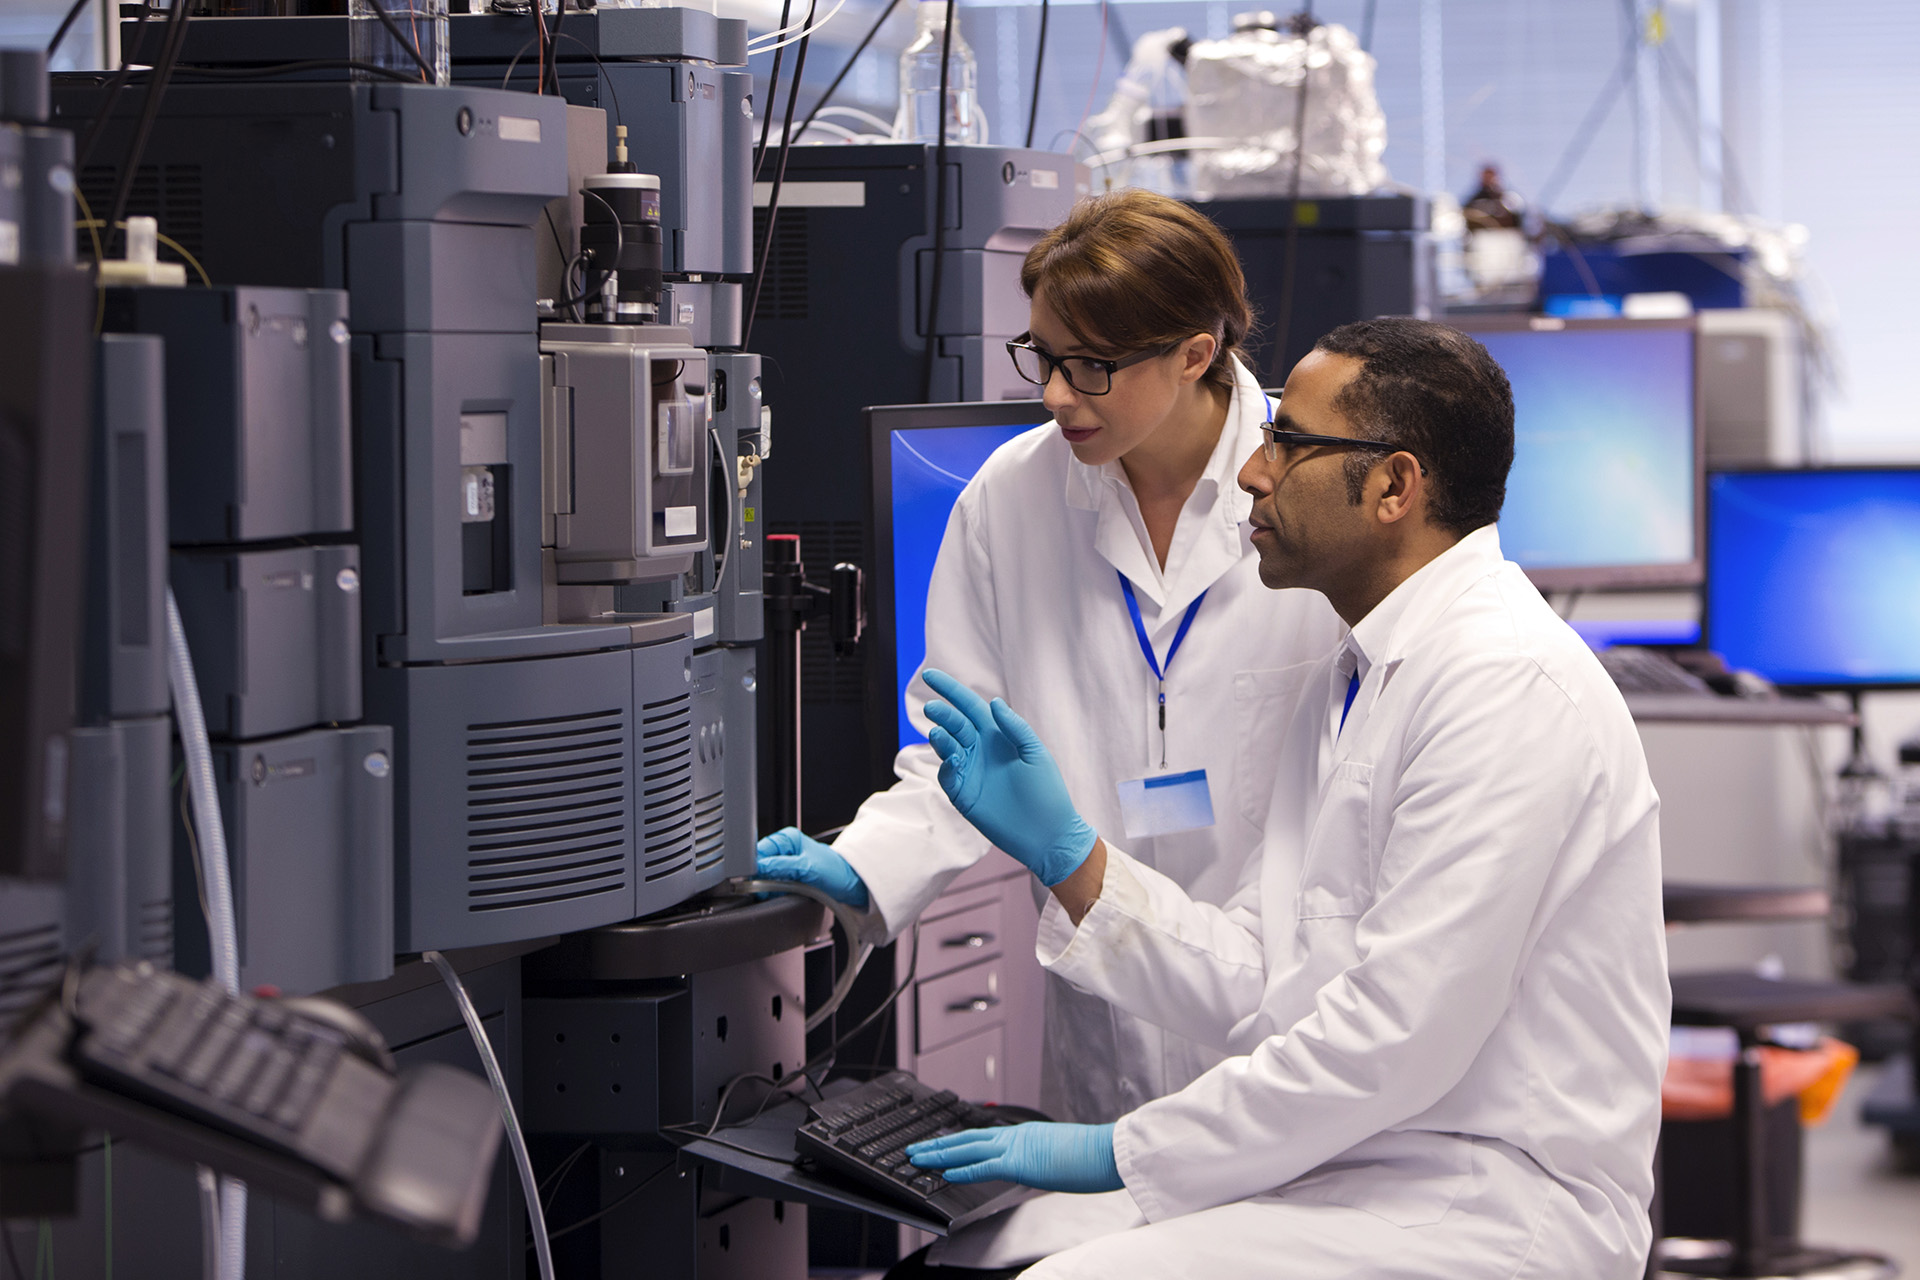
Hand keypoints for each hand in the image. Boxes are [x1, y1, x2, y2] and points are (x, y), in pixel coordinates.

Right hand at [754, 828, 868, 909]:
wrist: (851, 886)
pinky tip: (783, 895)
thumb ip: (780, 866)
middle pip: (759, 865)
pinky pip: (772, 886)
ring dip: (768, 887)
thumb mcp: (806, 868)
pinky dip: (774, 893)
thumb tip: (758, 868)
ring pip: (764, 878)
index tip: (753, 879)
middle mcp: (784, 849)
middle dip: (761, 878)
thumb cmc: (835, 871)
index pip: (759, 850)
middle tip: (769, 888)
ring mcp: (785, 864)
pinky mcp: (788, 878)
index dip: (754, 865)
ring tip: (784, 890)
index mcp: (787, 838)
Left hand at [906, 1122, 1121, 1194]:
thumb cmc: (1093, 1155)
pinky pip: (985, 1166)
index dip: (959, 1142)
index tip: (941, 1146)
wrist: (1109, 1150)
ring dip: (940, 1153)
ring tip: (918, 1158)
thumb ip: (1044, 1158)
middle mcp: (1017, 1136)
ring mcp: (1018, 1147)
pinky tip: (944, 1172)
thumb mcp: (1061, 1154)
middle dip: (939, 1145)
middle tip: (916, 1149)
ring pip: (968, 1148)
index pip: (984, 1138)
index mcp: (1026, 1134)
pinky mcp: (1021, 1162)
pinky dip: (962, 1168)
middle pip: (968, 1139)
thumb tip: (1042, 1165)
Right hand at [921, 669, 1095, 886]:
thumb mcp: (1036, 754)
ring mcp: (970, 772)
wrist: (1047, 835)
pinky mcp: (963, 795)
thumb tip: (994, 703)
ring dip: (940, 737)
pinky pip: (947, 775)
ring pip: (947, 747)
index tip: (929, 674)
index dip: (950, 689)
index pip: (969, 706)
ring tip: (938, 732)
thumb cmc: (1047, 793)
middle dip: (942, 714)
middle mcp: (980, 750)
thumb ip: (1016, 729)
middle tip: (933, 709)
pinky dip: (946, 766)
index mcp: (998, 736)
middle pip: (955, 724)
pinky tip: (953, 761)